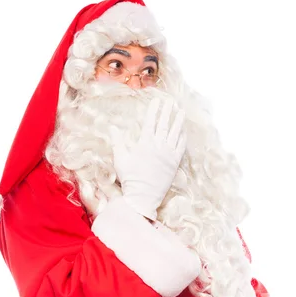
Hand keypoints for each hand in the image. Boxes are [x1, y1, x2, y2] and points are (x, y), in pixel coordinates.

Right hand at [109, 97, 186, 220]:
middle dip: (167, 111)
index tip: (156, 100)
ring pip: (175, 133)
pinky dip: (182, 138)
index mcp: (145, 143)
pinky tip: (183, 131)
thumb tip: (112, 127)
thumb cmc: (130, 178)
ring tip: (181, 111)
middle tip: (171, 101)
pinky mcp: (174, 163)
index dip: (153, 110)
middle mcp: (158, 146)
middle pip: (164, 124)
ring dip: (178, 121)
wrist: (143, 195)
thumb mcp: (120, 159)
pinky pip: (181, 147)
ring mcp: (168, 154)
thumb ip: (118, 141)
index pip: (150, 122)